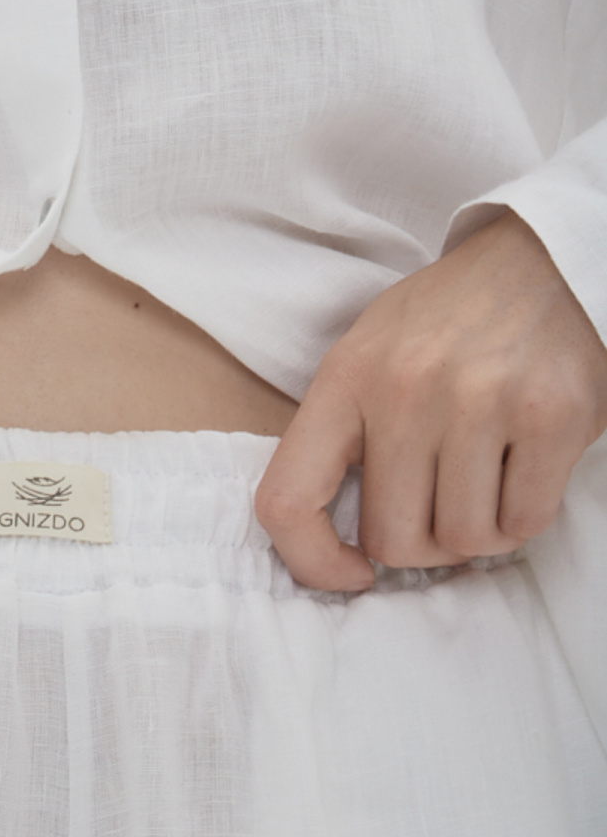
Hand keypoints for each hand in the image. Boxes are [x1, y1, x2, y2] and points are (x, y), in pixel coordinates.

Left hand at [255, 208, 606, 592]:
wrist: (539, 263)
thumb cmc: (447, 321)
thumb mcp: (369, 353)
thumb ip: (346, 433)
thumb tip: (336, 538)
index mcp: (345, 377)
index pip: (288, 498)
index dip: (311, 561)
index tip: (350, 572)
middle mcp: (404, 389)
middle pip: (393, 540)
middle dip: (421, 541)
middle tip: (442, 502)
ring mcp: (478, 402)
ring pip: (464, 541)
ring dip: (479, 530)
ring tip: (485, 479)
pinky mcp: (549, 417)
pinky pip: (525, 523)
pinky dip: (524, 516)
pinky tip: (522, 469)